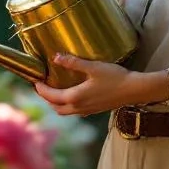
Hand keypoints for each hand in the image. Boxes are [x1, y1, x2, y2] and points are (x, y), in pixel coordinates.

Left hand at [32, 54, 157, 116]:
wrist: (134, 90)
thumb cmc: (115, 77)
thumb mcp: (93, 67)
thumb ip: (74, 63)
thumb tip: (56, 57)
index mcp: (75, 97)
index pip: (51, 96)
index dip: (41, 89)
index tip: (34, 81)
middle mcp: (79, 107)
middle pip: (55, 107)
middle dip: (46, 98)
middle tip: (41, 85)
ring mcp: (86, 111)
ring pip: (64, 111)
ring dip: (55, 103)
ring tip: (53, 90)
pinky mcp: (94, 110)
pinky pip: (74, 111)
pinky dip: (66, 105)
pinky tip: (71, 94)